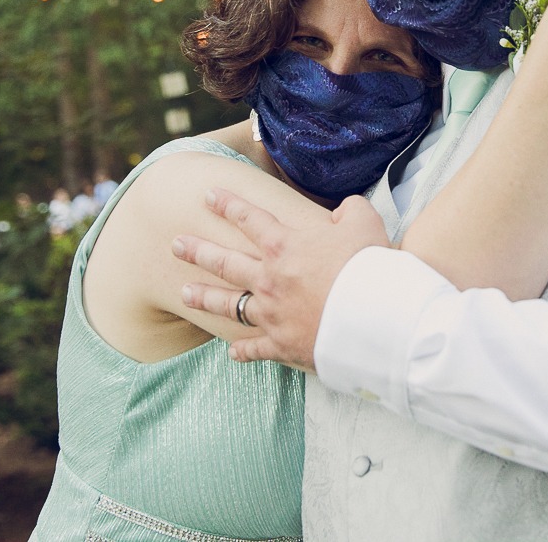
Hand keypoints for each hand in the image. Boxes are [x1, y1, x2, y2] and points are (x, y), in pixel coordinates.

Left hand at [174, 190, 388, 370]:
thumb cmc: (367, 267)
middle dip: (197, 251)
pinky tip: (232, 353)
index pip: (249, 218)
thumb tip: (344, 209)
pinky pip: (254, 348)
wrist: (371, 318)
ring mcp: (270, 313)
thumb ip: (350, 209)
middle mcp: (269, 278)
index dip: (228, 204)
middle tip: (176, 244)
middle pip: (224, 261)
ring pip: (228, 304)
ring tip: (185, 293)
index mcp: (285, 245)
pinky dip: (242, 352)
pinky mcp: (281, 344)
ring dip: (204, 297)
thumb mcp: (364, 222)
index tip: (208, 195)